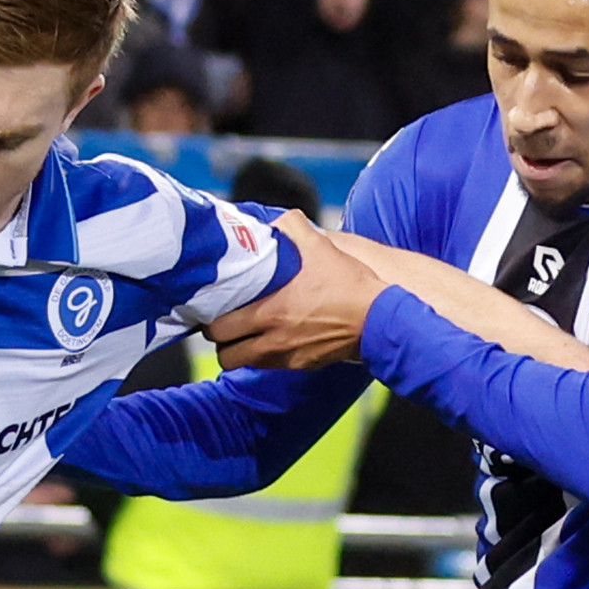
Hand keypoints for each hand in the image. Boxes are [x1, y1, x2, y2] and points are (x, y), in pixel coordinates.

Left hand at [210, 212, 382, 368]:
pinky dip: (263, 356)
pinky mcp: (301, 365)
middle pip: (224, 353)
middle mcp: (272, 339)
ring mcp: (286, 356)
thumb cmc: (348, 284)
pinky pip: (269, 367)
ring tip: (244, 335)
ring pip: (244, 364)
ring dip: (239, 351)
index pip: (218, 328)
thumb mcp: (320, 247)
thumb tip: (278, 221)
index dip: (211, 319)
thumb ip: (292, 227)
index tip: (214, 307)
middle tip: (225, 323)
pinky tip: (271, 339)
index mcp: (269, 311)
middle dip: (220, 339)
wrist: (378, 319)